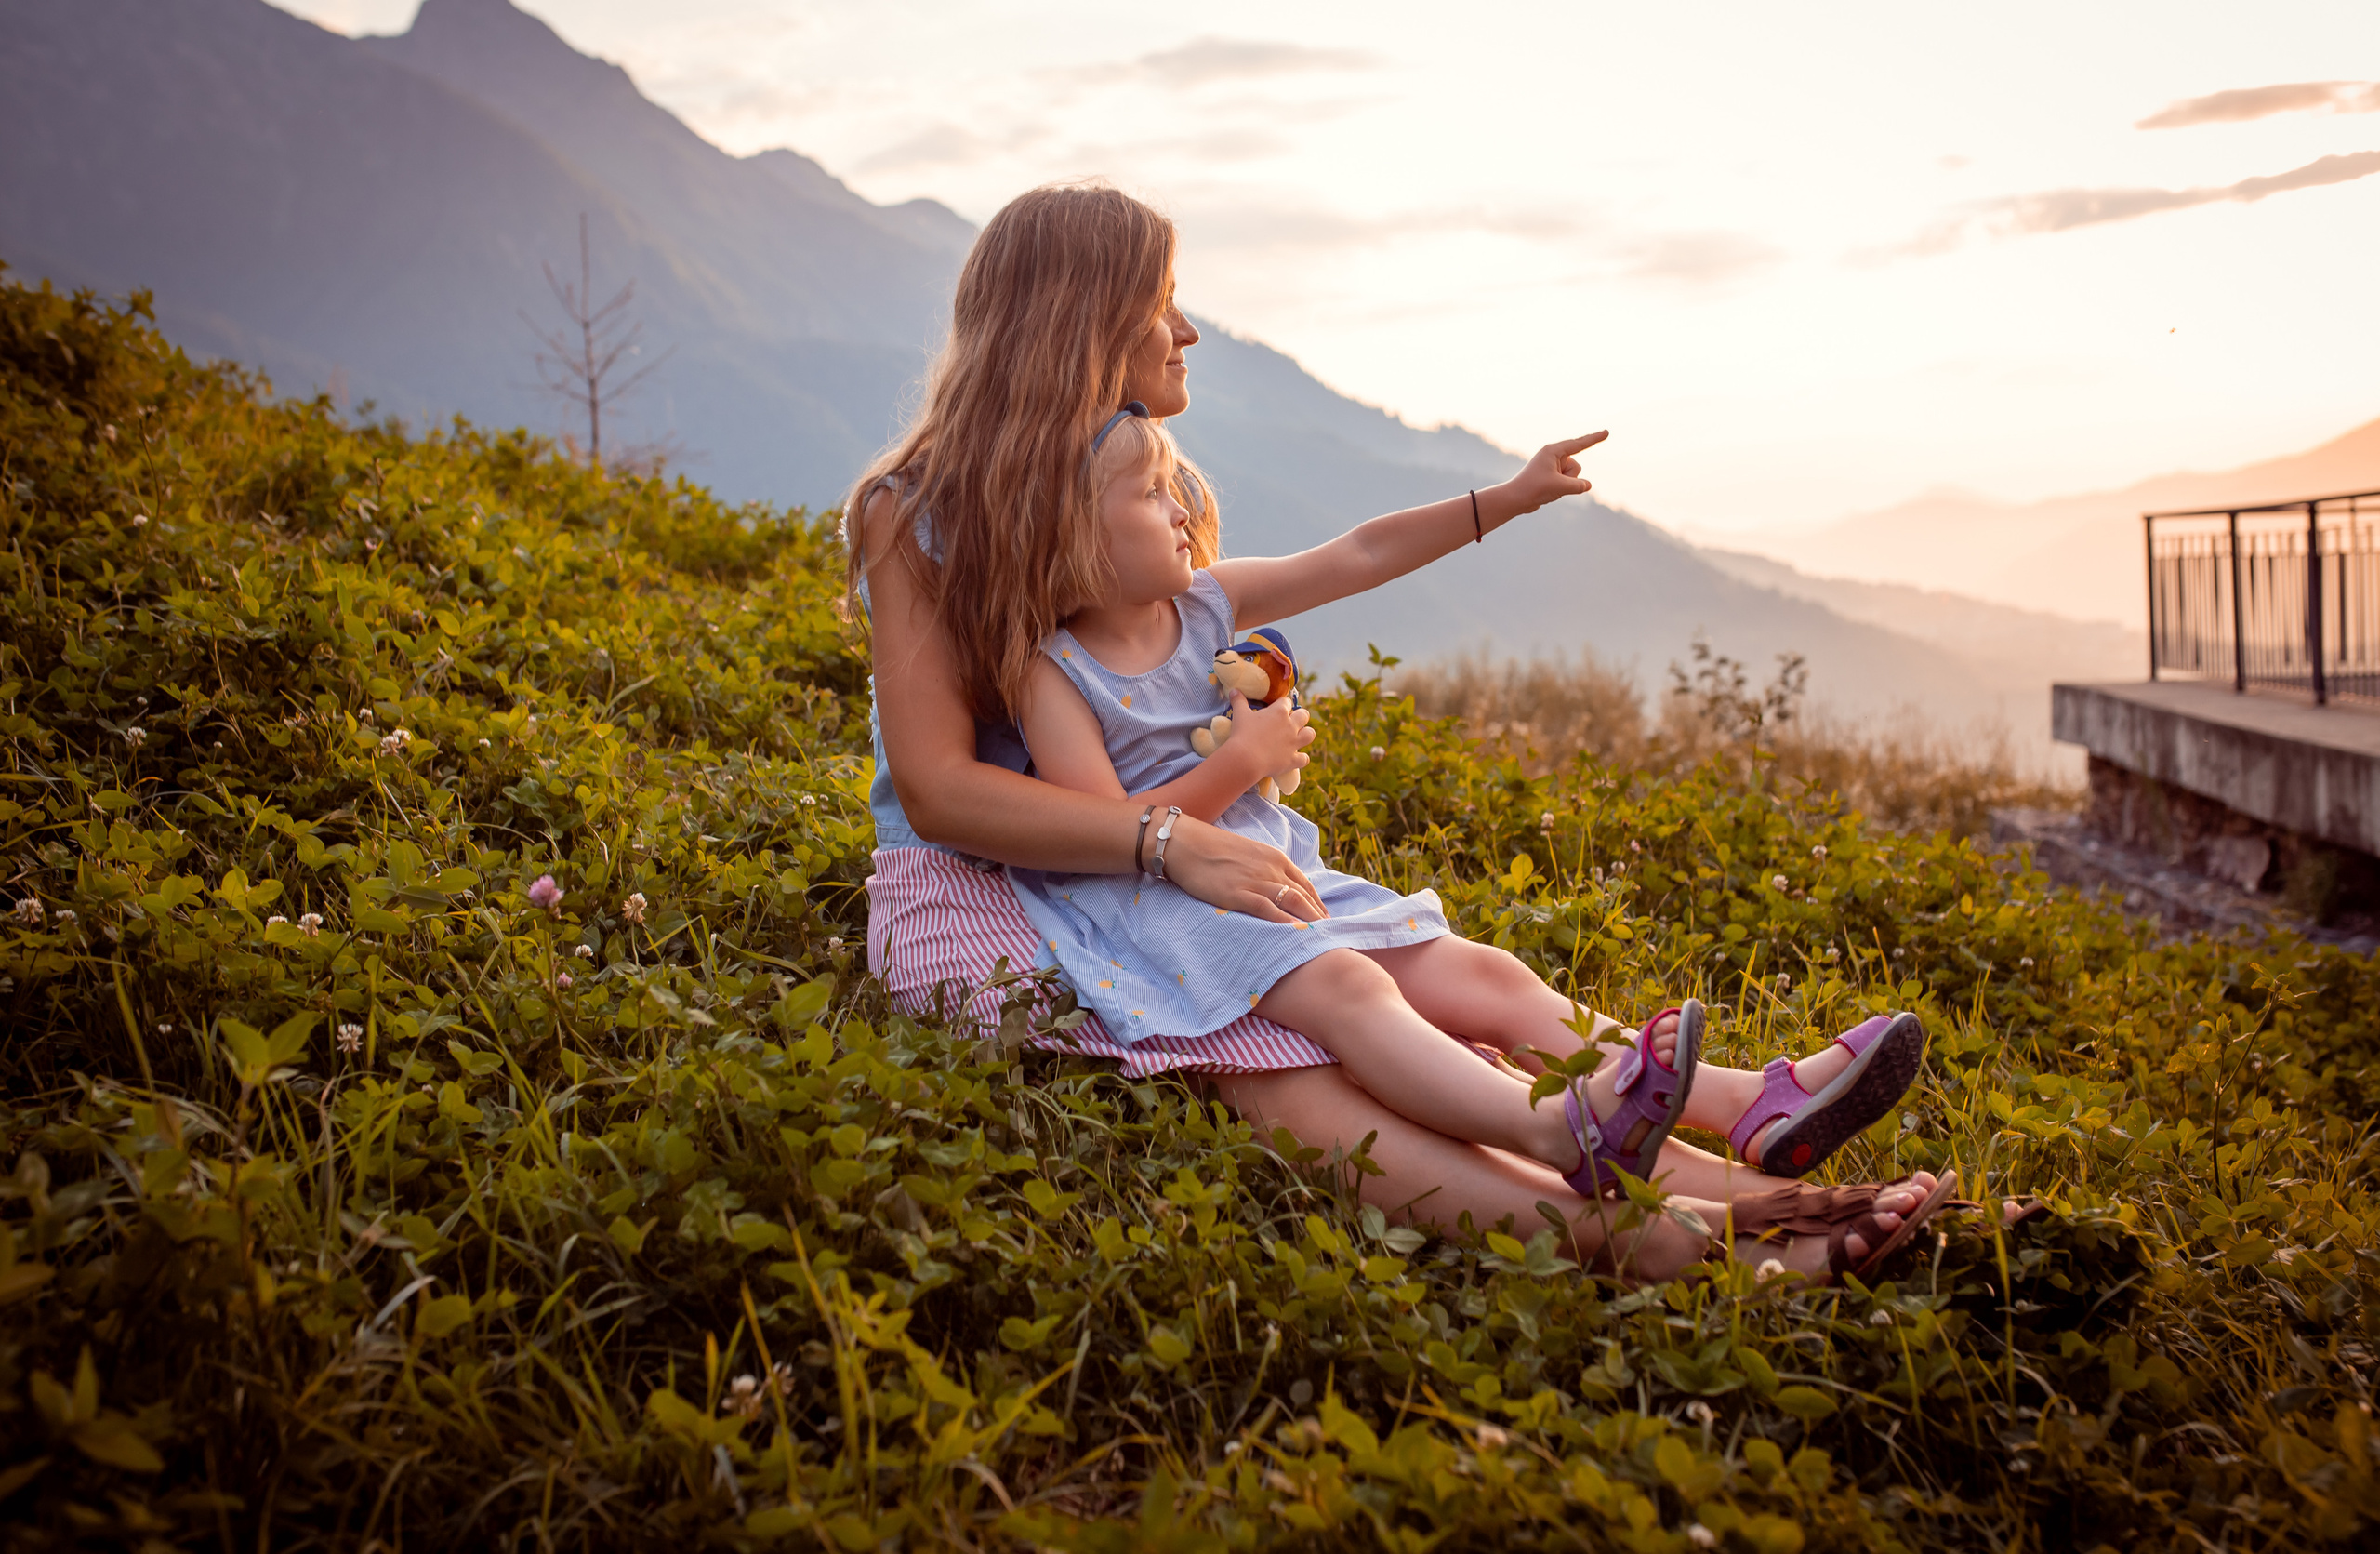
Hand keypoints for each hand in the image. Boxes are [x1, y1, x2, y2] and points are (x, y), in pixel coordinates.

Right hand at [1159, 815, 1328, 923]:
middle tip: (1328, 936)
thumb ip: (1264, 869)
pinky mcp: (1240, 894)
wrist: (1186, 844)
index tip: (1325, 919)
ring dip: (1309, 921)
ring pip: (1293, 902)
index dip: (1318, 904)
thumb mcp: (1247, 855)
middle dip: (1319, 917)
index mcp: (1275, 858)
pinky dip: (1285, 923)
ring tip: (1319, 940)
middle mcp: (1272, 868)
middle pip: (1304, 896)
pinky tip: (1295, 935)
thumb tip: (1274, 888)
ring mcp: (1257, 881)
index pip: (1305, 884)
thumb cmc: (1212, 849)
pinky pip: (1269, 910)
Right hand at [1225, 690, 1313, 781]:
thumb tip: (1233, 690)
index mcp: (1279, 712)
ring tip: (1298, 737)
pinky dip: (1301, 758)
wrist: (1246, 759)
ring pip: (1310, 734)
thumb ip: (1238, 701)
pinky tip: (1295, 758)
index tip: (1277, 708)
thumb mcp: (1239, 714)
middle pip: (1304, 715)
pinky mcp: (1293, 759)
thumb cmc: (1242, 734)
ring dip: (1305, 734)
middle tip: (1290, 722)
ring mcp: (1294, 743)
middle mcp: (1291, 725)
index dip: (1282, 705)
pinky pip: (1304, 758)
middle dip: (1299, 717)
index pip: (1286, 702)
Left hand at [1499, 431, 1605, 517]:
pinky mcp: (1552, 475)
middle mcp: (1553, 455)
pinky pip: (1567, 482)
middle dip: (1570, 478)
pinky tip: (1548, 491)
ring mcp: (1553, 465)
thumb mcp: (1561, 487)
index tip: (1607, 432)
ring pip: (1573, 476)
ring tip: (1548, 488)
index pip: (1579, 443)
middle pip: (1576, 466)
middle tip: (1549, 483)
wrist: (1515, 499)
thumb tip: (1587, 485)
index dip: (1594, 438)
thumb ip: (1579, 485)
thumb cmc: (1534, 488)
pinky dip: (1562, 489)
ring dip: (1566, 485)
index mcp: (1553, 451)